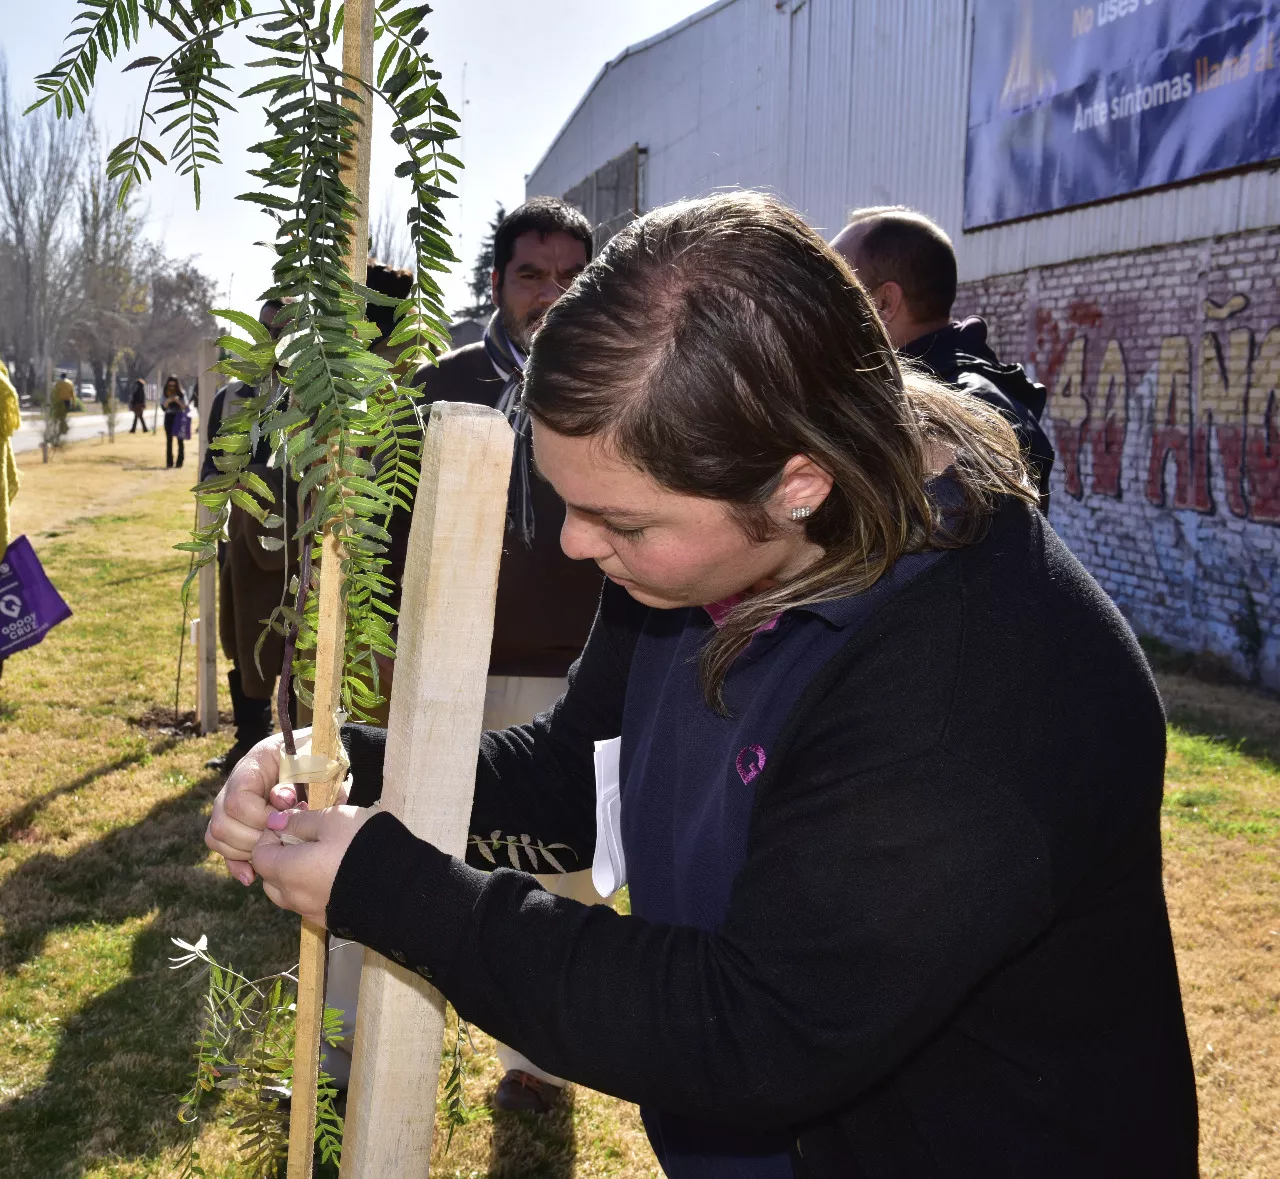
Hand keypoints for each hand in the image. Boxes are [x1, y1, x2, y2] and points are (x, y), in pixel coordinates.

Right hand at [204, 729, 318, 884]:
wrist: (317, 758)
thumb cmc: (320, 759)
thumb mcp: (321, 765)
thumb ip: (308, 781)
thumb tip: (283, 801)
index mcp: (255, 763)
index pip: (238, 800)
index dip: (260, 818)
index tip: (285, 821)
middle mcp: (235, 782)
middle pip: (222, 822)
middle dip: (254, 840)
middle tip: (282, 841)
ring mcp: (230, 803)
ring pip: (217, 836)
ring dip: (245, 852)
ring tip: (274, 852)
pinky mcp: (235, 822)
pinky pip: (222, 846)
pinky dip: (236, 863)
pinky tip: (253, 875)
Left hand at [252, 806, 376, 926]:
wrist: (402, 888)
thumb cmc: (363, 846)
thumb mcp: (333, 820)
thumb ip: (301, 821)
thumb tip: (275, 823)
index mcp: (287, 871)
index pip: (258, 856)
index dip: (270, 837)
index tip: (294, 823)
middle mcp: (294, 897)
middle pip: (271, 878)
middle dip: (281, 857)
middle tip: (307, 838)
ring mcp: (313, 912)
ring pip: (291, 893)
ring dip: (297, 875)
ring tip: (324, 856)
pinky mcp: (332, 921)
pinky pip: (311, 903)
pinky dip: (314, 888)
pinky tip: (338, 874)